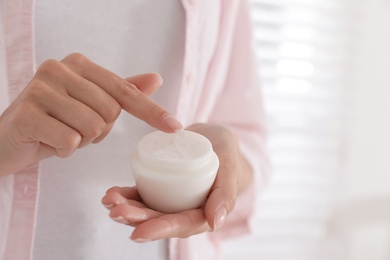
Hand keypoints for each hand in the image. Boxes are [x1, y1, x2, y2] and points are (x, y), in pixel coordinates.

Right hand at [0, 53, 181, 175]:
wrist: (9, 139)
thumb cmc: (54, 120)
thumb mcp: (90, 104)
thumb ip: (121, 90)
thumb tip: (156, 77)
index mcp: (79, 64)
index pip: (125, 91)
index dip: (152, 111)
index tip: (176, 126)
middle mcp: (59, 68)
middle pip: (110, 113)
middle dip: (99, 130)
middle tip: (74, 127)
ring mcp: (41, 89)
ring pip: (93, 128)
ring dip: (82, 141)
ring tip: (61, 133)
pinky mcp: (28, 114)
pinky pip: (71, 142)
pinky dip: (65, 150)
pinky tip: (48, 141)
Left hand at [101, 124, 251, 240]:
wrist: (215, 138)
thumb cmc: (225, 151)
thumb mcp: (230, 165)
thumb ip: (226, 193)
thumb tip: (215, 223)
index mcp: (204, 212)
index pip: (182, 225)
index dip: (160, 229)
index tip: (138, 232)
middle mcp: (186, 210)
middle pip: (160, 219)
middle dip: (136, 219)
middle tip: (116, 212)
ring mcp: (171, 200)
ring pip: (147, 210)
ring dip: (127, 209)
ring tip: (110, 201)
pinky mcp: (161, 188)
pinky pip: (142, 195)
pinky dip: (126, 195)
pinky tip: (111, 193)